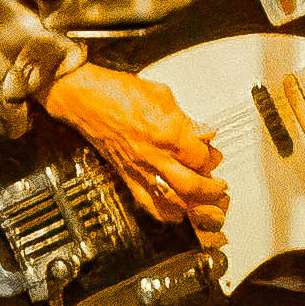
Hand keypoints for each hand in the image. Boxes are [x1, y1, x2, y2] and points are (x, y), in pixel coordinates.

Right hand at [47, 62, 222, 231]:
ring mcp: (140, 169)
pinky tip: (176, 212)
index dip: (213, 158)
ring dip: (193, 206)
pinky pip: (148, 204)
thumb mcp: (162, 95)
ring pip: (173, 201)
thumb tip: (205, 132)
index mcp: (168, 131)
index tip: (214, 155)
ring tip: (203, 202)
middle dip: (211, 190)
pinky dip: (165, 213)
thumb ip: (187, 119)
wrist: (85, 99)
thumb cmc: (119, 92)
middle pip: (193, 186)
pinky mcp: (126, 177)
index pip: (202, 156)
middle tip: (219, 188)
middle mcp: (155, 155)